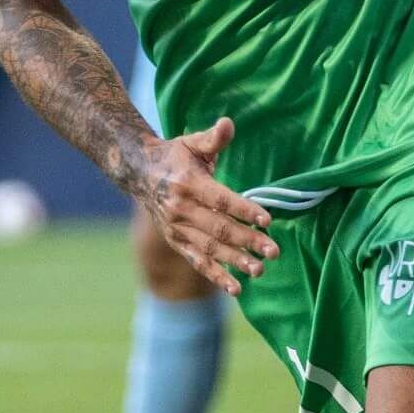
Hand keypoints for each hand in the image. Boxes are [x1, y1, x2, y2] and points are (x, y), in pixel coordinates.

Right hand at [134, 117, 280, 297]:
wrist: (140, 174)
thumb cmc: (176, 156)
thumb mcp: (192, 142)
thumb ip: (213, 137)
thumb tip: (228, 124)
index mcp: (188, 183)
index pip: (220, 200)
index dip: (244, 210)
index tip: (268, 219)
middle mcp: (180, 209)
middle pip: (218, 228)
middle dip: (247, 240)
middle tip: (274, 251)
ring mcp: (176, 228)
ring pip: (209, 248)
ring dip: (235, 261)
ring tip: (260, 271)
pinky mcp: (176, 242)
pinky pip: (197, 261)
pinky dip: (216, 276)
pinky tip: (236, 288)